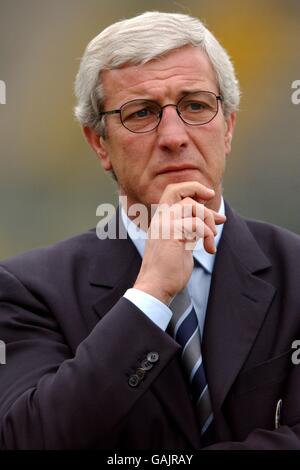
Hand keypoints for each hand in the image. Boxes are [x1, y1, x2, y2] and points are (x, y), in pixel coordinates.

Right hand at [133, 182, 225, 303]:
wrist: (155, 287)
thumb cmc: (169, 270)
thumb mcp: (184, 244)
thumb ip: (195, 229)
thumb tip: (219, 218)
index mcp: (162, 220)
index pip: (173, 191)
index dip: (191, 188)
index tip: (208, 196)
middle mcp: (160, 219)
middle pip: (178, 191)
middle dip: (200, 194)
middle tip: (214, 207)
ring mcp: (164, 225)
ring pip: (191, 205)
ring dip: (208, 220)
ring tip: (211, 239)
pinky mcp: (171, 234)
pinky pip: (195, 223)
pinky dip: (207, 234)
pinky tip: (209, 248)